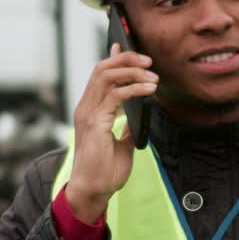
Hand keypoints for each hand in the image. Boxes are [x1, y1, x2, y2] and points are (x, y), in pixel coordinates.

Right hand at [63, 43, 157, 221]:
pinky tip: (149, 90)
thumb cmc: (105, 171)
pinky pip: (115, 95)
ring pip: (106, 76)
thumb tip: (137, 116)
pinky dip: (134, 88)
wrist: (94, 191)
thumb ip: (125, 126)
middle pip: (102, 68)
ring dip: (132, 71)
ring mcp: (88, 114)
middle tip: (149, 61)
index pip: (100, 75)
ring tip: (153, 75)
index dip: (114, 58)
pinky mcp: (95, 123)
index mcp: (90, 110)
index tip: (129, 48)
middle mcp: (85, 107)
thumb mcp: (121, 144)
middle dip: (126, 59)